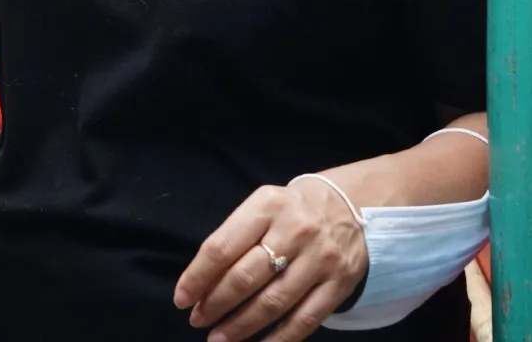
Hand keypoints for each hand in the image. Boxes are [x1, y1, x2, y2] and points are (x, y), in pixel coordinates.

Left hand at [174, 179, 367, 341]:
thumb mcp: (261, 206)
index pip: (222, 247)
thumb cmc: (290, 209)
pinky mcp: (340, 284)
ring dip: (241, 326)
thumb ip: (235, 237)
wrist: (349, 204)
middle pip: (245, 277)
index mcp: (266, 206)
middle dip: (215, 304)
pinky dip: (280, 339)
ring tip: (219, 338)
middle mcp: (294, 231)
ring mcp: (320, 259)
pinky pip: (306, 319)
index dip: (197, 277)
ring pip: (273, 302)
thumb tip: (202, 282)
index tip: (181, 298)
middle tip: (197, 320)